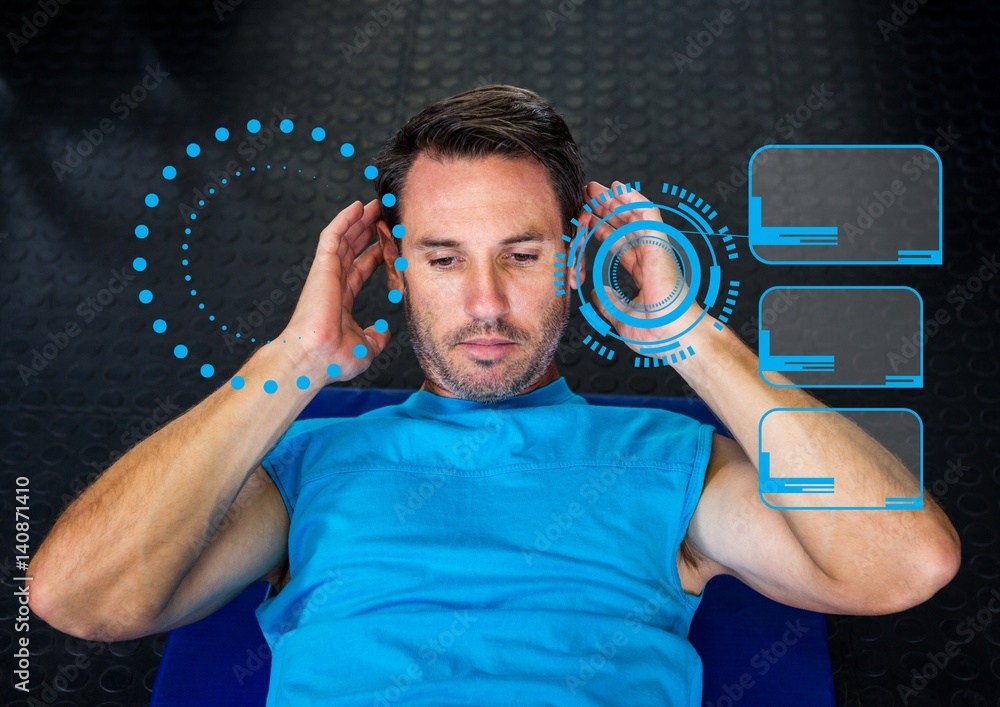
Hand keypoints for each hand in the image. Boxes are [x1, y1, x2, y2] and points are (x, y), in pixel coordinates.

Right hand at [280, 199, 389, 381]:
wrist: (315, 358)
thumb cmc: (333, 358)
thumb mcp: (365, 348)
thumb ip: (375, 337)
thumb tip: (383, 332)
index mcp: (341, 300)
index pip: (360, 270)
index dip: (374, 254)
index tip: (388, 243)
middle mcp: (333, 284)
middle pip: (352, 249)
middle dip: (367, 231)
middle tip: (383, 215)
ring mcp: (327, 274)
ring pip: (344, 238)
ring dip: (359, 219)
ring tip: (375, 204)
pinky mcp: (322, 267)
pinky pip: (333, 236)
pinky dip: (344, 219)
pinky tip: (357, 206)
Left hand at [579, 180, 704, 350]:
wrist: (673, 336)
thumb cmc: (656, 333)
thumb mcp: (621, 316)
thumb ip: (609, 303)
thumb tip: (596, 294)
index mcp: (645, 272)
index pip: (621, 244)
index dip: (604, 230)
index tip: (588, 220)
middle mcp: (651, 257)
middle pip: (625, 226)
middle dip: (606, 210)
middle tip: (588, 196)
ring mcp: (655, 249)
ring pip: (634, 215)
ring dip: (614, 200)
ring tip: (595, 189)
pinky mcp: (659, 244)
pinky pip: (646, 214)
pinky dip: (632, 199)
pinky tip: (617, 188)